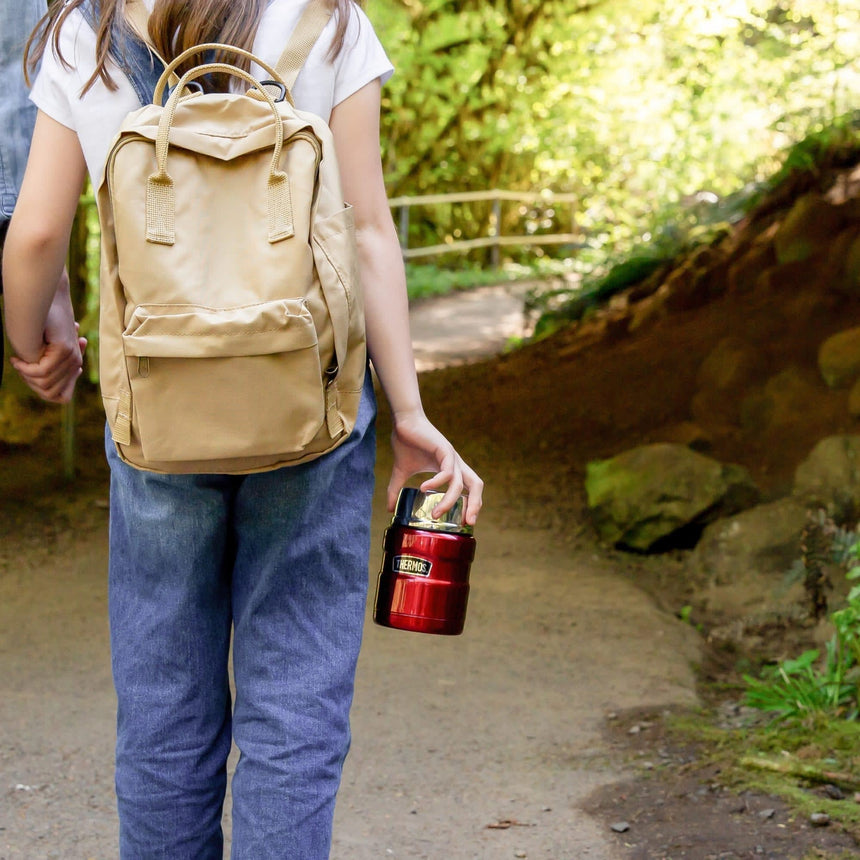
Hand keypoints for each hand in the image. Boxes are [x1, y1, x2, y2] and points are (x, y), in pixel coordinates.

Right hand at [10, 325, 86, 403]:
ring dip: (27, 377)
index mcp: (73, 363)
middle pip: (51, 393)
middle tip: (22, 366)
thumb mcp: (44, 349)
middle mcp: (75, 362)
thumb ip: (48, 365)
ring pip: (45, 384)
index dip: (43, 391)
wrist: (45, 299)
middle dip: (32, 384)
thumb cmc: (40, 322)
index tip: (31, 373)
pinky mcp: (63, 349)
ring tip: (19, 362)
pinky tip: (17, 360)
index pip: (62, 397)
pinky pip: (42, 372)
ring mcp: (71, 357)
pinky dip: (25, 369)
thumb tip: (44, 378)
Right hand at [388, 410, 482, 525]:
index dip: (472, 504)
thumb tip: (389, 509)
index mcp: (451, 469)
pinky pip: (447, 471)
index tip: (464, 522)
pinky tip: (423, 487)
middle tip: (466, 522)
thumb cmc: (406, 443)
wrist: (403, 422)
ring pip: (460, 483)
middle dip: (475, 505)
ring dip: (450, 501)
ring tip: (436, 514)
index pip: (470, 489)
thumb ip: (397, 490)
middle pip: (476, 485)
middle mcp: (455, 464)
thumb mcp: (401, 472)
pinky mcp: (444, 449)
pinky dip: (437, 482)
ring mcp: (451, 457)